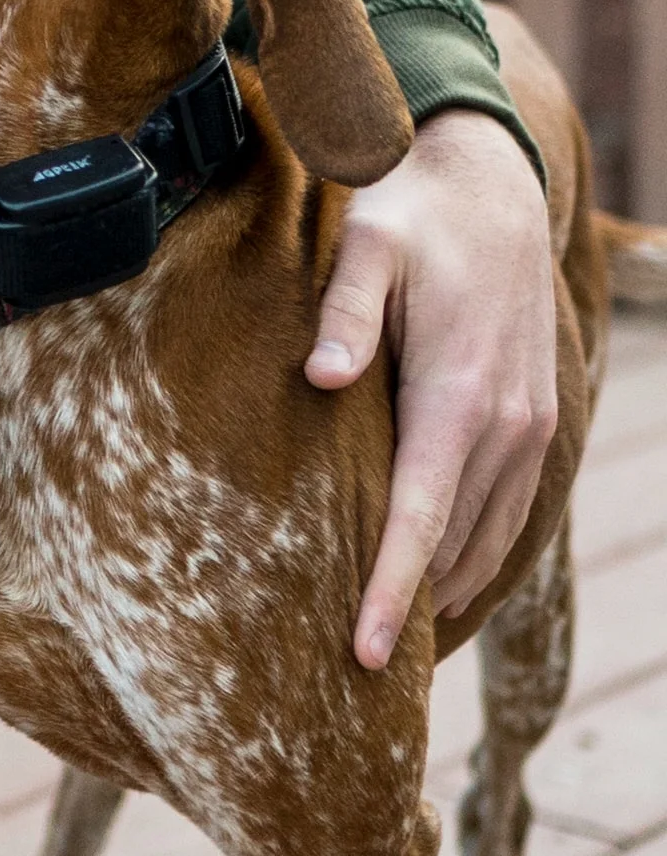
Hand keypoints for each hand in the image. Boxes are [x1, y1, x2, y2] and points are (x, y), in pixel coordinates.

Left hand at [310, 111, 561, 667]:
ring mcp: (528, 427)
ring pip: (482, 539)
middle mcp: (504, 425)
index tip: (366, 655)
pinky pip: (504, 512)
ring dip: (438, 590)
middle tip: (347, 671)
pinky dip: (469, 555)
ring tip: (386, 644)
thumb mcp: (367, 247)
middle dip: (406, 609)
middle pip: (450, 545)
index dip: (391, 591)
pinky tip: (431, 583)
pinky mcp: (534, 421)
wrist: (490, 185)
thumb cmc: (411, 216)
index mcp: (457, 395)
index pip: (419, 518)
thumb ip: (344, 314)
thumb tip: (321, 377)